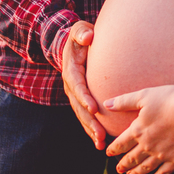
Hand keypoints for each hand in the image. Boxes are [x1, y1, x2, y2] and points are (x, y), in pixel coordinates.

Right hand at [61, 21, 105, 149]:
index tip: (94, 109)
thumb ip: (82, 33)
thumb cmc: (81, 36)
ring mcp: (75, 95)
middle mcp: (71, 86)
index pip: (78, 87)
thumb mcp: (80, 30)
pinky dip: (92, 129)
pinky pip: (86, 116)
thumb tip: (88, 37)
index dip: (84, 98)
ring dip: (91, 130)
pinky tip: (102, 141)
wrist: (74, 45)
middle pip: (79, 108)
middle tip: (100, 135)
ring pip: (82, 116)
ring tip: (101, 143)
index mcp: (71, 71)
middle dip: (89, 122)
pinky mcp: (81, 100)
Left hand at [104, 85, 173, 173]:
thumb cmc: (170, 99)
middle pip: (132, 158)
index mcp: (138, 130)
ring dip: (136, 173)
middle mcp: (147, 145)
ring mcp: (162, 154)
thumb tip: (106, 104)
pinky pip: (164, 173)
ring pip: (145, 167)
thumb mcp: (144, 96)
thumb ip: (124, 101)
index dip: (113, 149)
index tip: (108, 153)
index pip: (121, 143)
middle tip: (118, 169)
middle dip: (123, 164)